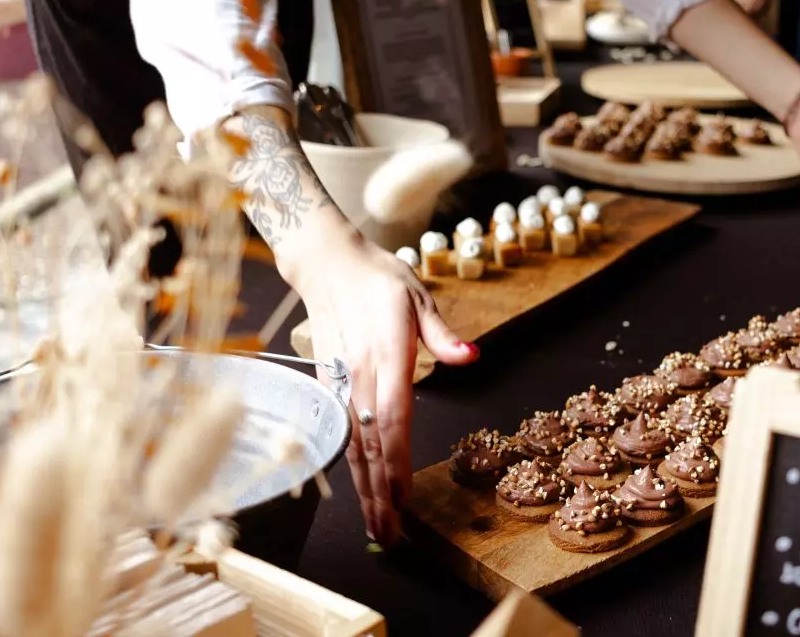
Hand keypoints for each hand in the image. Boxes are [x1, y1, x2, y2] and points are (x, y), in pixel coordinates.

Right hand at [300, 231, 476, 543]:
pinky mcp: (327, 384)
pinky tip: (359, 492)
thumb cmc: (379, 279)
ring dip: (363, 488)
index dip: (396, 460)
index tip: (403, 496)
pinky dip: (350, 466)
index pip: (392, 416)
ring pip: (352, 444)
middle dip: (379, 492)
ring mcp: (339, 380)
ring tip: (377, 527)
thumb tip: (472, 357)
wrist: (327, 264)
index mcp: (386, 352)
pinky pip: (341, 432)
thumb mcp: (418, 296)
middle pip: (368, 442)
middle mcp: (359, 372)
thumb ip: (442, 334)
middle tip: (391, 534)